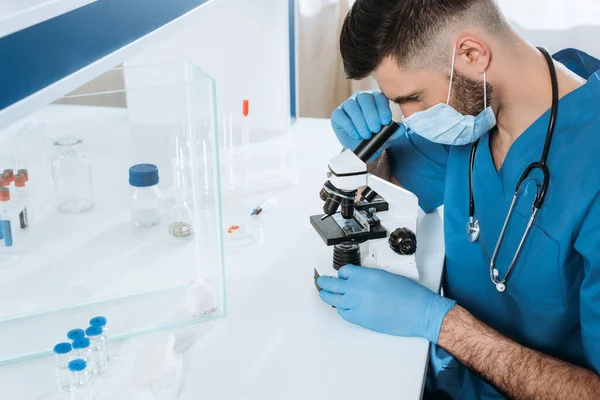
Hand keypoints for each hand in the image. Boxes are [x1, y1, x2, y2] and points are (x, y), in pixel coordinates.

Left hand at [317, 265, 455, 343]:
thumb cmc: (410, 294)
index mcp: (367, 275)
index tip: (339, 275)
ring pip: (332, 299)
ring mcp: (356, 304)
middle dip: (324, 282)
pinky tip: (341, 307)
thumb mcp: (388, 276)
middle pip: (332, 284)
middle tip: (321, 281)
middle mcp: (358, 288)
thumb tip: (361, 281)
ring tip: (324, 294)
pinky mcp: (359, 318)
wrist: (419, 312)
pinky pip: (342, 312)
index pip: (344, 271)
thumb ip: (370, 277)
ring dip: (327, 296)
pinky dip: (340, 309)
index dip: (341, 273)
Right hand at [331, 90, 404, 159]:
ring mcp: (348, 104)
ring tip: (366, 134)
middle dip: (371, 115)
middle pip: (365, 99)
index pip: (379, 97)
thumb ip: (394, 131)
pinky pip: (341, 115)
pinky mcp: (337, 114)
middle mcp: (361, 98)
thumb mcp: (386, 136)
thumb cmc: (374, 137)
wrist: (360, 147)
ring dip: (360, 121)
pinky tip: (356, 134)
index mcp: (375, 98)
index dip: (382, 108)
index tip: (386, 121)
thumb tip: (402, 128)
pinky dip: (349, 125)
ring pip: (352, 106)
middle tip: (375, 129)